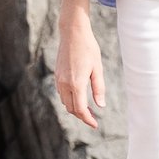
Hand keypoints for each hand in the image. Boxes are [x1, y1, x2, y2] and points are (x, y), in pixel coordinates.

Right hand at [55, 14, 104, 128]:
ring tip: (88, 110)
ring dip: (75, 108)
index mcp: (76, 83)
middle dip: (82, 116)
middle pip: (71, 108)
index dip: (88, 119)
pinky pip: (62, 94)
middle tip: (93, 119)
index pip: (80, 109)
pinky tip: (79, 97)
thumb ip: (98, 88)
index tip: (95, 125)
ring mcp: (59, 79)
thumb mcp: (98, 69)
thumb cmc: (88, 49)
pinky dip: (70, 99)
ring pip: (65, 102)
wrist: (72, 33)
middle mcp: (64, 84)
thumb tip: (100, 106)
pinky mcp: (57, 75)